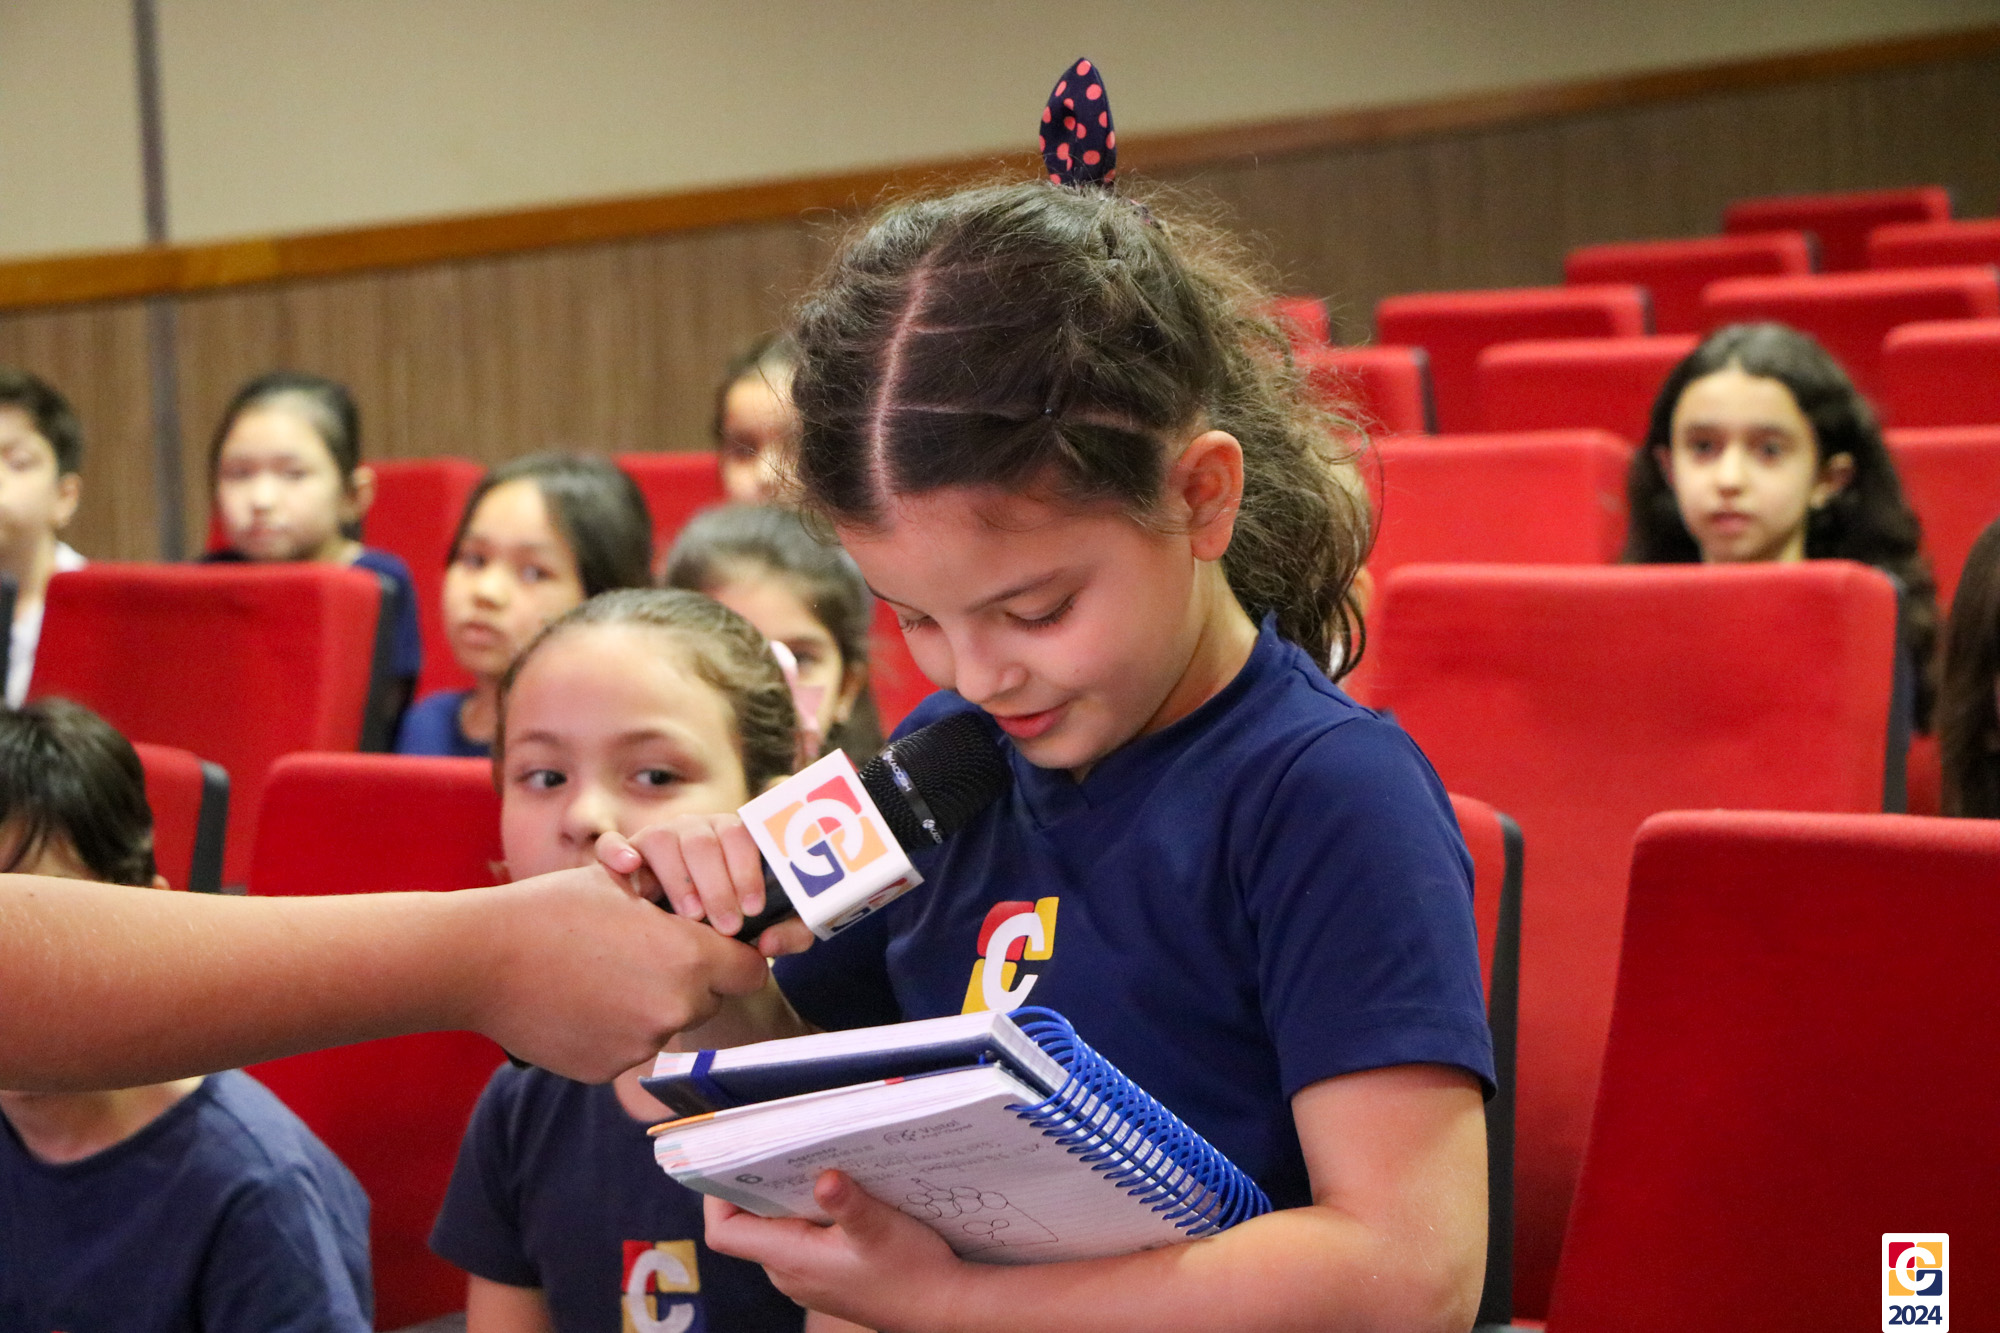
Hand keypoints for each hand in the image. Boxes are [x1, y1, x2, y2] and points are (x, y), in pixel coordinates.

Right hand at [464, 864, 775, 1081]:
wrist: (480, 960)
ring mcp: (641, 1045)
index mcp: (690, 958)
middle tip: (641, 955)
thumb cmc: (553, 909)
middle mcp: (675, 1008)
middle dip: (688, 980)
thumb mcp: (627, 887)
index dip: (736, 956)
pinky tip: (577, 1002)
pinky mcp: (607, 1070)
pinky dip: (612, 1030)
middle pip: (709, 999)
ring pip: (666, 1023)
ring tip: (598, 975)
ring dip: (648, 1005)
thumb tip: (711, 918)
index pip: (751, 970)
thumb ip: (679, 909)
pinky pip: (628, 1047)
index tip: (715, 946)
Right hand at [596, 820, 813, 957]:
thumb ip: (788, 933)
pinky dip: (617, 851)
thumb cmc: (732, 929)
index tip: (754, 909)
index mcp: (729, 839)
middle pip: (703, 840)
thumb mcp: (768, 929)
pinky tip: (629, 869)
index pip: (740, 835)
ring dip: (678, 877)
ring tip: (690, 916)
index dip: (748, 869)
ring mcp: (653, 842)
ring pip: (662, 839)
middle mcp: (691, 832)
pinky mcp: (619, 860)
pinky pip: (611, 845)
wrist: (674, 943)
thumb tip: (771, 942)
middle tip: (727, 927)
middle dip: (718, 884)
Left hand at [706, 1171, 970, 1332]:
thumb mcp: (880, 1228)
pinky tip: (834, 1191)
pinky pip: (800, 1238)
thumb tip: (826, 1176)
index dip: (717, 1196)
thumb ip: (848, 1202)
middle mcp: (788, 1272)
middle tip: (777, 1145)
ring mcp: (806, 1276)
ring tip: (808, 1160)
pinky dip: (807, 1212)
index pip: (724, 1232)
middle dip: (758, 1184)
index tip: (731, 1160)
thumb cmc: (910, 1273)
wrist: (942, 1308)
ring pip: (776, 1229)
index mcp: (789, 1259)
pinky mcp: (825, 1275)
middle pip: (749, 1224)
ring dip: (786, 1196)